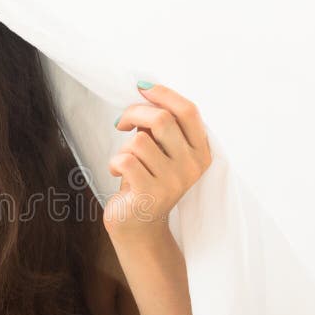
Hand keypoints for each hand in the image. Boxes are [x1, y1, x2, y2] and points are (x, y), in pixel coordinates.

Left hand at [105, 82, 211, 243]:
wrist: (140, 226)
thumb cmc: (146, 180)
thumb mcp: (160, 150)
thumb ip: (159, 126)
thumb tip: (145, 89)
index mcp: (200, 151)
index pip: (188, 111)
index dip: (163, 93)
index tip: (141, 88)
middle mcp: (191, 167)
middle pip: (161, 119)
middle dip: (134, 112)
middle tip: (121, 122)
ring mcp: (173, 182)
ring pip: (139, 140)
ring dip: (124, 147)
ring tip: (126, 162)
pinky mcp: (150, 194)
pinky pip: (125, 160)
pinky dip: (114, 163)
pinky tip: (118, 174)